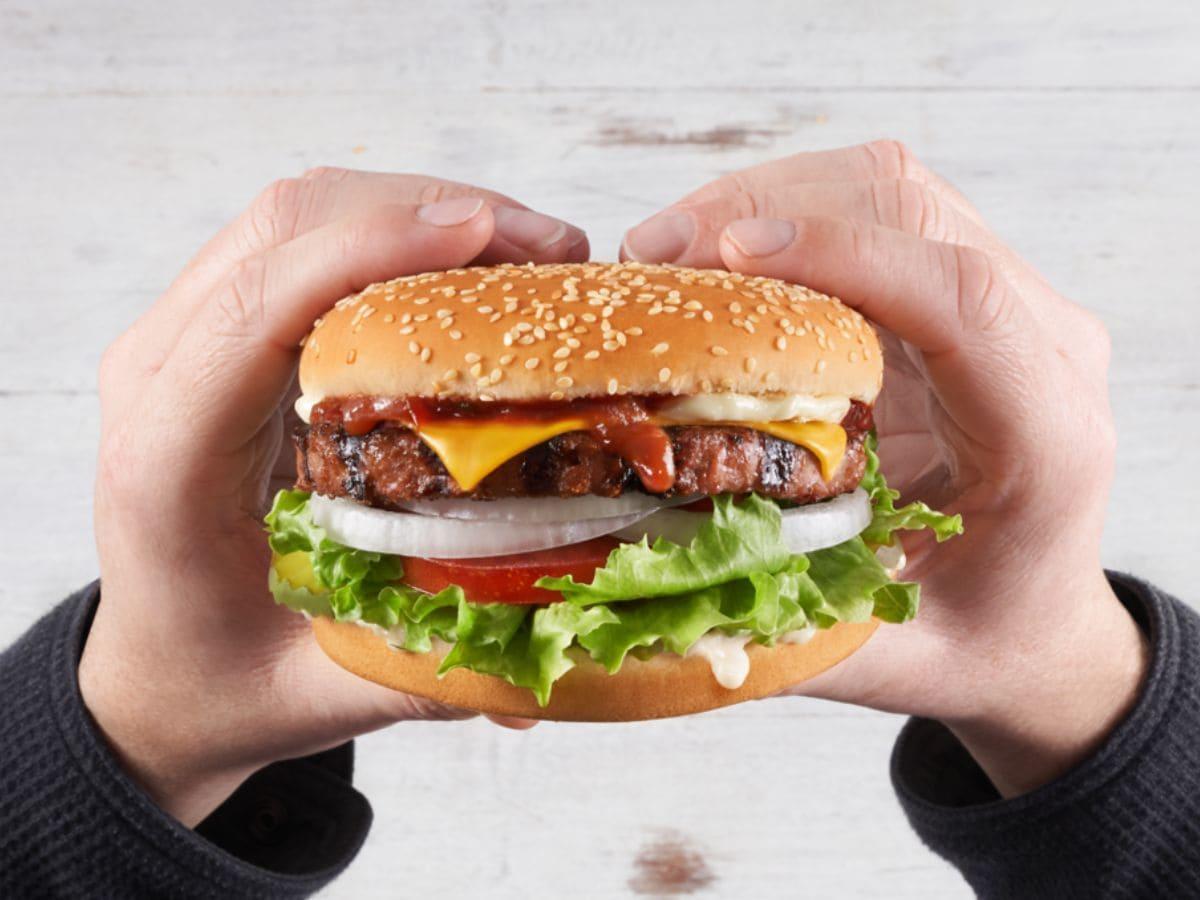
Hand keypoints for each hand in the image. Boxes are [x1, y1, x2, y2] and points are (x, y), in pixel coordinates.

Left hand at [81, 168, 585, 825]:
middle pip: (286, 228)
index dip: (372, 252)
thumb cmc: (224, 677)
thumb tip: (568, 621)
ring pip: (296, 215)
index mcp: (168, 461)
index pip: (257, 310)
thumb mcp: (325, 692)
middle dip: (428, 213)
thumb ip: (436, 662)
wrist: (158, 667)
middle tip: (551, 250)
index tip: (485, 237)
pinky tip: (466, 267)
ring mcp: (183, 341)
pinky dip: (391, 231)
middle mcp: (159, 377)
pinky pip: (300, 241)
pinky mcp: (219, 330)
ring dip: (417, 209)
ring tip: (526, 251)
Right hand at [622, 141, 1147, 796]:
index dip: (848, 255)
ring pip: (886, 190)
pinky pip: (872, 212)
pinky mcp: (956, 292)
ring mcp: (1005, 306)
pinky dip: (781, 216)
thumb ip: (785, 632)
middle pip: (912, 210)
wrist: (1037, 619)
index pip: (963, 298)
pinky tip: (712, 261)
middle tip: (650, 257)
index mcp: (1048, 436)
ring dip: (763, 200)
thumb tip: (647, 584)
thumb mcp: (893, 662)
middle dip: (768, 209)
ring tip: (665, 254)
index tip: (732, 254)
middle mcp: (1043, 347)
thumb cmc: (979, 638)